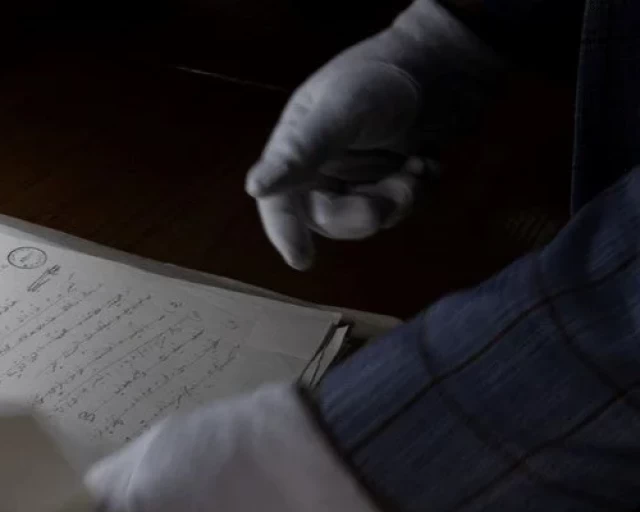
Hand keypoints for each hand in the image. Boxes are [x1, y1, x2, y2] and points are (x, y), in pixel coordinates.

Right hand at [246, 0, 501, 269]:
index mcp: (297, 149)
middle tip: (394, 196)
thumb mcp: (338, 112)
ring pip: (368, 217)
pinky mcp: (392, 177)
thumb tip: (255, 189)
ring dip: (397, 200)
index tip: (303, 261)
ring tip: (416, 168)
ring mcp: (358, 174)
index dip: (285, 232)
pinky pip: (399, 208)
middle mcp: (322, 166)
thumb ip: (300, 152)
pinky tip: (427, 164)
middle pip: (328, 217)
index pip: (279, 201)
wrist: (446, 61)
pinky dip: (417, 191)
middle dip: (363, 212)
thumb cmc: (381, 80)